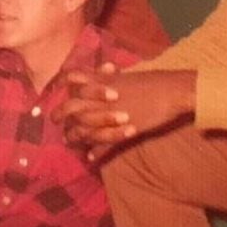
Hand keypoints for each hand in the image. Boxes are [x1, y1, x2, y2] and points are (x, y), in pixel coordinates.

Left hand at [52, 67, 197, 159]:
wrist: (172, 91)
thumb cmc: (152, 81)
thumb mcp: (126, 75)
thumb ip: (110, 74)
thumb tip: (105, 69)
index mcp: (101, 82)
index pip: (71, 82)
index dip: (61, 87)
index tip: (57, 93)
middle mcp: (100, 99)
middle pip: (71, 107)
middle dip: (59, 114)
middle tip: (55, 120)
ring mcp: (109, 116)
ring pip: (83, 129)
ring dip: (74, 136)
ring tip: (69, 141)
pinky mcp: (120, 130)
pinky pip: (103, 144)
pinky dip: (96, 152)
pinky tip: (91, 158)